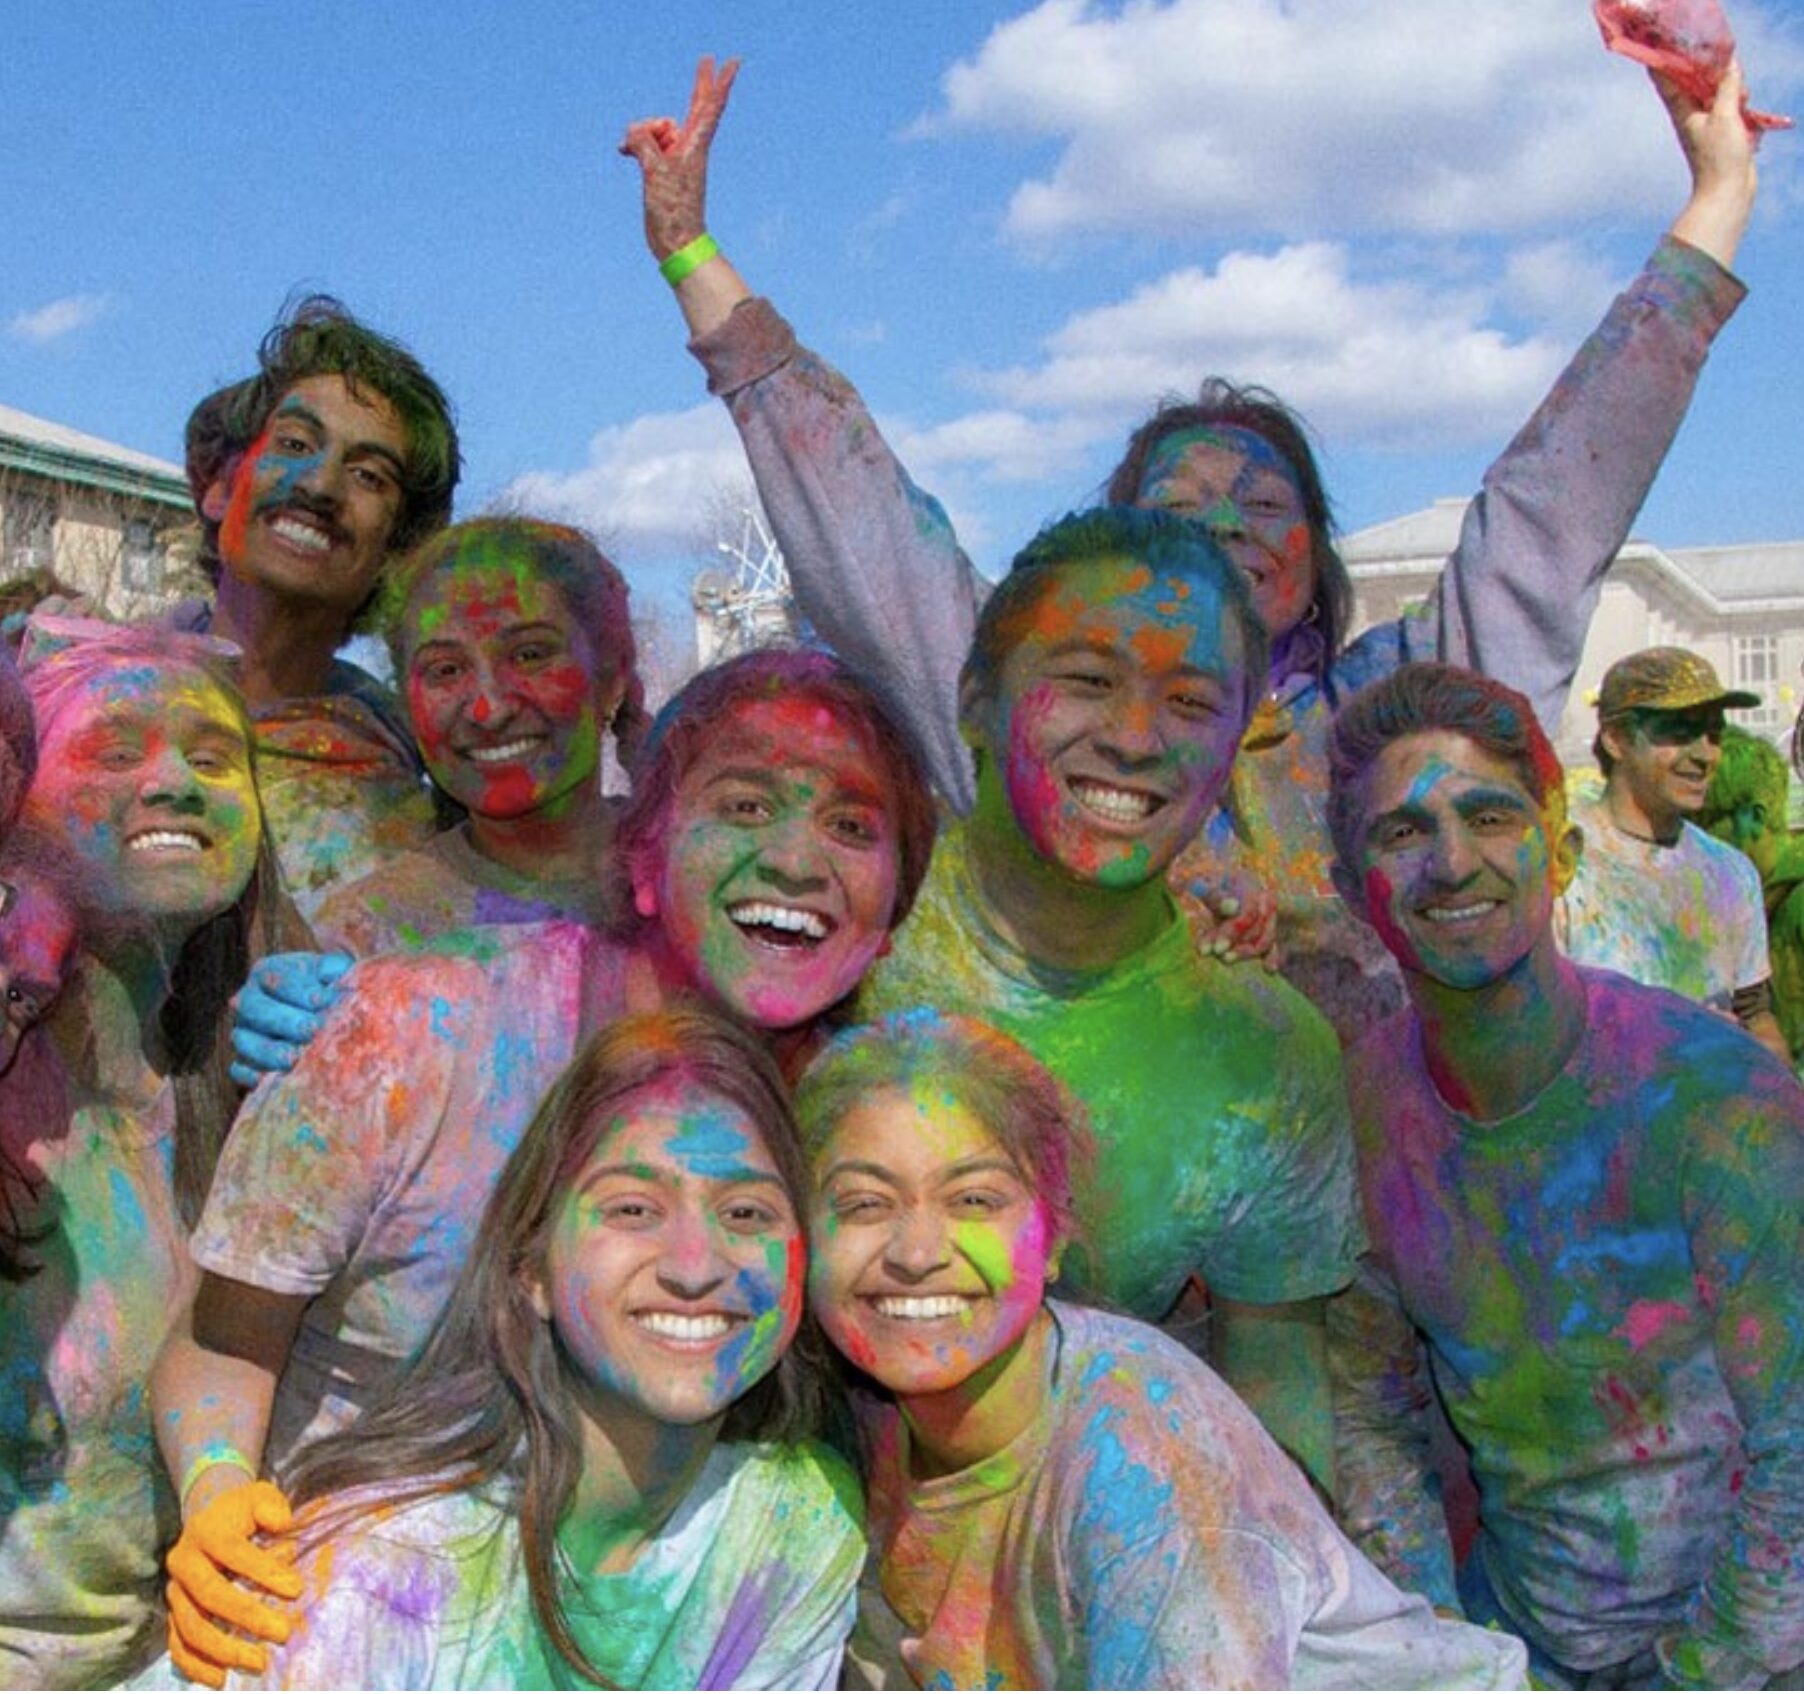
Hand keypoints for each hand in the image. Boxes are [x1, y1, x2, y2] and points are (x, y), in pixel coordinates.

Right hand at [165, 1478, 301, 1687]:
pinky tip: (221, 1679)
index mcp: (206, 1532)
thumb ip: (271, 1505)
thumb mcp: (259, 1495)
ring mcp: (174, 1592)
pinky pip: (177, 1646)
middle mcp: (183, 1563)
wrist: (206, 1517)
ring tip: (259, 1663)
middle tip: (283, 1633)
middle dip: (247, 1617)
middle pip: (211, 1596)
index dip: (264, 1572)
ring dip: (224, 1650)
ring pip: (191, 1627)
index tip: (296, 1590)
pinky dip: (195, 1666)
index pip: (234, 1554)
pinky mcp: (171, 1614)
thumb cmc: (242, 1511)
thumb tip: (281, 1524)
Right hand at [228, 951, 351, 1088]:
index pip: (274, 977)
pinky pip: (240, 1070)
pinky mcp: (244, 1060)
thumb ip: (335, 968)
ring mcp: (243, 1032)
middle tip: (313, 1031)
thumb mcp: (335, 971)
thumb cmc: (331, 988)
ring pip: (243, 1040)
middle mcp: (248, 1000)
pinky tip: (280, 1078)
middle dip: (285, 1020)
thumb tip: (335, 979)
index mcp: (268, 972)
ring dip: (269, 1051)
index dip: (298, 989)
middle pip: (254, 1008)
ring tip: (295, 1059)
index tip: (323, 1000)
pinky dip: (255, 1075)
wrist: (325, 1015)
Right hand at [619, 54, 739, 261]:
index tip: (732, 63)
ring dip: (642, 132)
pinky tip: (623, 150)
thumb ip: (643, 141)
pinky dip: (635, 143)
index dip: (719, 83)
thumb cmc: (673, 211)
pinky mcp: (662, 168)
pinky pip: (646, 143)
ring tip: (632, 152)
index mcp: (695, 145)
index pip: (710, 107)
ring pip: (658, 127)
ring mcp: (676, 157)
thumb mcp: (655, 171)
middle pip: (695, 108)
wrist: (675, 241)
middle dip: (700, 84)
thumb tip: (632, 133)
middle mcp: (689, 147)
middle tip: (708, 60)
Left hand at [1185, 873, 1280, 968]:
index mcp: (1249, 883)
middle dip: (1233, 943)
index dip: (1232, 932)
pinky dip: (1272, 957)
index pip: (1247, 914)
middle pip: (1255, 929)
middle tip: (1212, 953)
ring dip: (1244, 952)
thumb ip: (1214, 894)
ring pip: (1262, 940)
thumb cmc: (1200, 876)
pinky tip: (1269, 970)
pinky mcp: (1263, 929)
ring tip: (1222, 958)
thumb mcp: (1202, 879)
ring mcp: (1266, 915)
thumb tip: (1232, 907)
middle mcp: (1262, 899)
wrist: (1207, 874)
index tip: (1216, 948)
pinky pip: (1272, 945)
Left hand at [1660, 59, 1757, 268]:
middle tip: (1724, 68)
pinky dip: (1736, 101)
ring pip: (1715, 93)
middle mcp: (1690, 117)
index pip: (1668, 83)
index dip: (1663, 65)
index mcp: (1683, 113)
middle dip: (1708, 71)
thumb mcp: (1726, 116)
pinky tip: (1745, 103)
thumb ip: (1727, 88)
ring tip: (1741, 95)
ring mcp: (1706, 124)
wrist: (1727, 192)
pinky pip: (1727, 107)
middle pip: (1695, 83)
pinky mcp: (1721, 132)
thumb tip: (1729, 65)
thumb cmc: (1720, 158)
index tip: (1658, 52)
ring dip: (1728, 87)